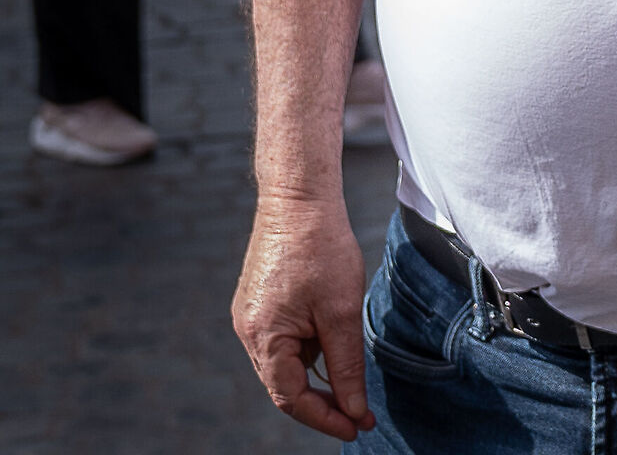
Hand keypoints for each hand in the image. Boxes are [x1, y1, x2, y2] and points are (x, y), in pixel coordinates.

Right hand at [232, 192, 374, 439]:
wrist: (299, 198)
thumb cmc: (322, 249)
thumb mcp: (342, 312)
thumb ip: (346, 365)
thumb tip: (354, 409)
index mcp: (263, 338)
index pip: (291, 398)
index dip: (325, 418)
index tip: (357, 428)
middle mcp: (247, 332)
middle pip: (284, 385)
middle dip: (322, 403)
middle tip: (358, 415)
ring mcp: (250, 317)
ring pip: (285, 363)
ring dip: (316, 376)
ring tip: (351, 379)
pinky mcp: (258, 303)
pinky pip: (283, 340)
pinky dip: (309, 350)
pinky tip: (333, 341)